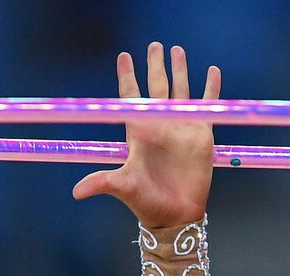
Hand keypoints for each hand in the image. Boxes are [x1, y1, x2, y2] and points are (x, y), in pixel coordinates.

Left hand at [72, 42, 220, 228]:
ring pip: (180, 91)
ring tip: (177, 50)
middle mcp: (159, 126)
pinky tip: (212, 71)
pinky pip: (206, 105)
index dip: (128, 77)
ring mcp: (181, 128)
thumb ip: (102, 183)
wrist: (175, 215)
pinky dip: (210, 89)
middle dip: (155, 65)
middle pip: (156, 87)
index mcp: (139, 132)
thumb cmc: (146, 202)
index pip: (132, 98)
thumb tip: (76, 192)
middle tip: (154, 45)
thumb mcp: (123, 188)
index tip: (124, 56)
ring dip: (179, 70)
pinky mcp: (201, 135)